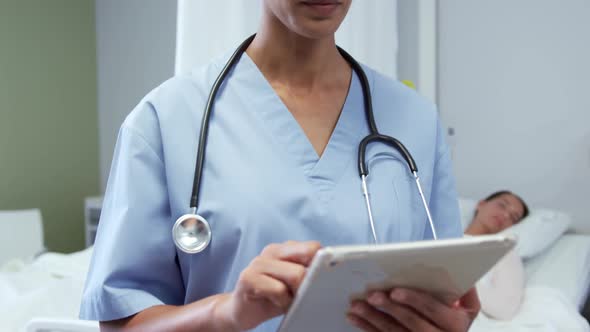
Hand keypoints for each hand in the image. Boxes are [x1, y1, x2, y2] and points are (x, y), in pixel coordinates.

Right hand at [215, 241, 320, 330]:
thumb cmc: (272, 298)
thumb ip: (307, 273)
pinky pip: (279, 290)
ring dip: (296, 294)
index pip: (313, 247)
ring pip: (296, 274)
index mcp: (285, 249)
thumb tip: (331, 275)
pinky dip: (282, 302)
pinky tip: (274, 302)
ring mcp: (258, 262)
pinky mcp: (248, 277)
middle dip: (311, 280)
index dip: (322, 263)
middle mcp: (271, 251)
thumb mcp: (294, 285)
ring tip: (286, 299)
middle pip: (308, 256)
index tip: (325, 279)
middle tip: (301, 294)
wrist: (240, 311)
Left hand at [347, 287, 480, 331]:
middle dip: (389, 309)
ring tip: (356, 306)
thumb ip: (463, 288)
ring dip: (372, 319)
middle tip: (371, 296)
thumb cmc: (456, 319)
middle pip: (411, 323)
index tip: (395, 292)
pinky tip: (355, 319)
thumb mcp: (468, 307)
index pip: (432, 310)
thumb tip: (457, 267)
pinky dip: (367, 328)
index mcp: (455, 324)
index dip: (414, 300)